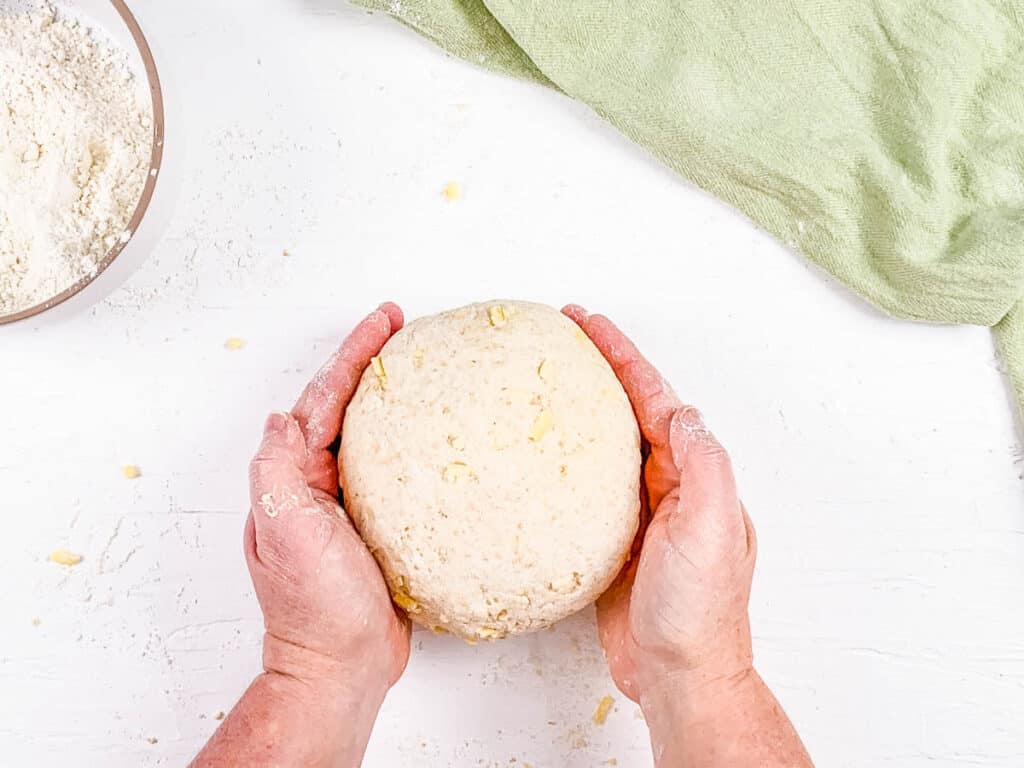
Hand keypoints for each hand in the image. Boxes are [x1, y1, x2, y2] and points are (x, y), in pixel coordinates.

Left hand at [246, 303, 410, 695]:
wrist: (344, 667)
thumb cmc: (314, 608)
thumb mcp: (285, 533)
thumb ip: (278, 471)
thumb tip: (281, 419)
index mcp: (296, 478)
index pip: (324, 399)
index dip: (354, 355)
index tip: (385, 321)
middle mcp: (320, 484)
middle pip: (348, 406)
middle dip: (372, 363)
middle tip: (405, 327)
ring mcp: (352, 504)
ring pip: (375, 434)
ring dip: (395, 397)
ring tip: (425, 366)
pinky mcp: (383, 526)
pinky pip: (400, 472)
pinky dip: (417, 445)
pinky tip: (443, 436)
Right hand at [564, 305, 755, 704]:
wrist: (680, 675)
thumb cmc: (699, 611)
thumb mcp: (712, 528)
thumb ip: (701, 465)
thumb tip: (678, 412)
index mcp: (692, 473)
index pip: (654, 398)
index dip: (622, 357)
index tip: (588, 324)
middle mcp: (668, 485)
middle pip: (629, 409)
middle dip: (599, 368)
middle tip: (561, 335)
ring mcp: (639, 511)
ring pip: (605, 443)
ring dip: (580, 408)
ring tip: (545, 380)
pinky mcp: (611, 540)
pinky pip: (585, 486)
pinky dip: (563, 461)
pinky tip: (537, 455)